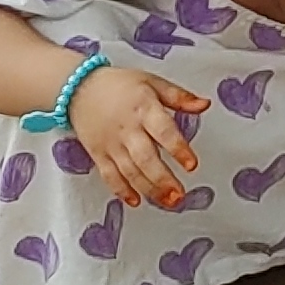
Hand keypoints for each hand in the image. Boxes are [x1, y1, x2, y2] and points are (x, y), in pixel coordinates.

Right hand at [76, 65, 205, 209]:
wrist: (79, 89)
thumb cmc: (120, 85)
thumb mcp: (153, 83)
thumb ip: (179, 97)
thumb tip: (205, 104)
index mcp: (144, 109)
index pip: (163, 131)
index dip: (178, 149)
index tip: (192, 165)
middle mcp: (127, 129)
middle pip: (145, 158)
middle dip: (163, 179)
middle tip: (180, 194)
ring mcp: (111, 144)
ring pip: (129, 171)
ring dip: (148, 189)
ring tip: (167, 201)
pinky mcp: (98, 154)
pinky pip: (109, 175)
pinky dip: (121, 190)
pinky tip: (136, 201)